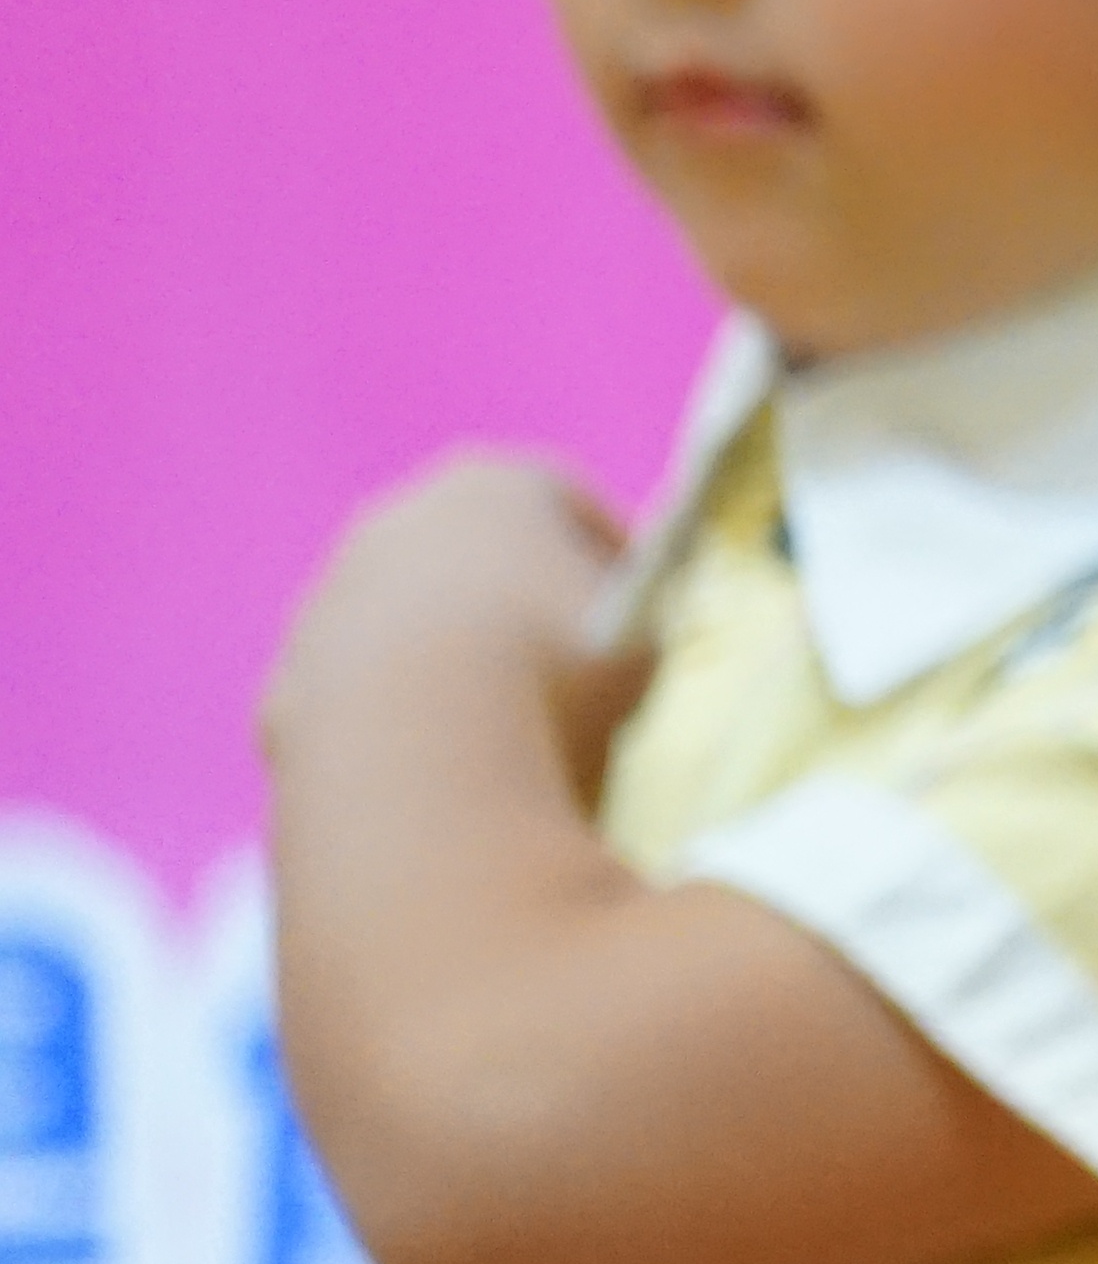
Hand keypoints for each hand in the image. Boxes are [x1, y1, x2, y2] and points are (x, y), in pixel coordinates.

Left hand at [264, 453, 642, 804]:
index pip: (567, 502)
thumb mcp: (646, 639)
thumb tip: (623, 636)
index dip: (612, 560)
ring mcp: (327, 601)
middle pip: (472, 557)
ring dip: (452, 670)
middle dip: (518, 606)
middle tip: (574, 675)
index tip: (646, 615)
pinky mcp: (284, 685)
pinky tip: (441, 778)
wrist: (417, 757)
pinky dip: (397, 729)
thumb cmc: (558, 673)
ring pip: (407, 629)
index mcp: (491, 484)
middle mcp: (395, 522)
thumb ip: (633, 618)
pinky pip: (361, 703)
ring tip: (509, 740)